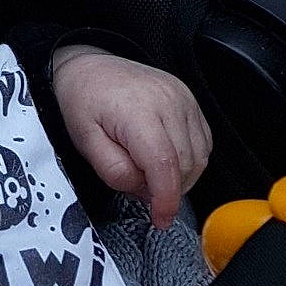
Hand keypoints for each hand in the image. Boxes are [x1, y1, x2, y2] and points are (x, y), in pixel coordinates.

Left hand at [51, 46, 212, 230]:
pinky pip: (203, 142)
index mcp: (138, 111)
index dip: (166, 200)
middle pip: (184, 165)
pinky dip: (188, 159)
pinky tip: (164, 157)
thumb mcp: (84, 141)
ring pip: (198, 157)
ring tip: (147, 168)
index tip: (160, 219)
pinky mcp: (190, 99)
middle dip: (165, 188)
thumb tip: (145, 191)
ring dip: (179, 176)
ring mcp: (183, 98)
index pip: (164, 165)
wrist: (87, 66)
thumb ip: (114, 171)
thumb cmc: (83, 99)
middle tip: (138, 184)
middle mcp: (168, 101)